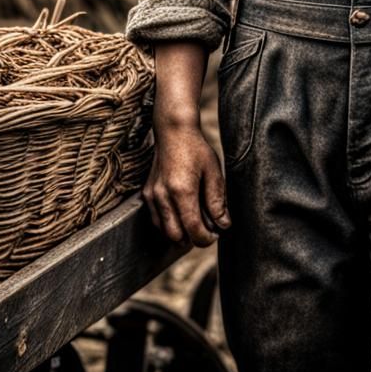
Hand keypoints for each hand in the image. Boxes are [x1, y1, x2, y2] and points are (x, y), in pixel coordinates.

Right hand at [143, 125, 229, 246]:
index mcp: (182, 190)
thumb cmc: (196, 149)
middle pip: (176, 235)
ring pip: (164, 230)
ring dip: (180, 234)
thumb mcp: (213, 172)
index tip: (215, 235)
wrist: (173, 132)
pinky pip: (156, 220)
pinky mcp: (147, 194)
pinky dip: (169, 225)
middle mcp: (163, 196)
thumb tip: (223, 224)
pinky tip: (182, 216)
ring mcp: (152, 195)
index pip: (192, 228)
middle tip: (208, 231)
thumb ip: (217, 201)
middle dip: (193, 239)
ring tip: (197, 224)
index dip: (205, 238)